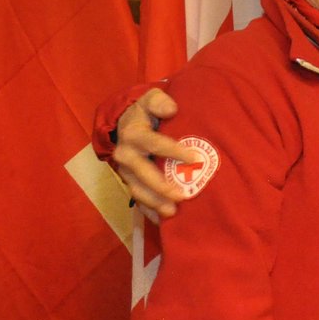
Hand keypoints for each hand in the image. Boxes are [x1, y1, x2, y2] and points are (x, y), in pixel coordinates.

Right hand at [111, 88, 190, 220]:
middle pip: (143, 173)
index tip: (195, 158)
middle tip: (182, 196)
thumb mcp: (150, 99)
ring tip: (172, 213)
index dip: (174, 151)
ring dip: (154, 202)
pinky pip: (136, 198)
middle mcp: (126, 154)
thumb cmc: (145, 112)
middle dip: (161, 186)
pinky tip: (162, 220)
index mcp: (133, 134)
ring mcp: (125, 171)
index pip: (154, 143)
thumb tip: (171, 109)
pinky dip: (148, 210)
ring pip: (137, 189)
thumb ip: (160, 101)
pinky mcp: (128, 181)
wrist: (123, 123)